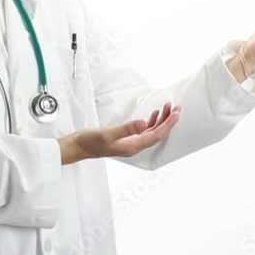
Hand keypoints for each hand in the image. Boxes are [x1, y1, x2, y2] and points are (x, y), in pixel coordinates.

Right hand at [57, 102, 181, 164]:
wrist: (77, 147)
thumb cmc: (89, 142)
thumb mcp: (107, 133)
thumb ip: (126, 129)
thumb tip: (144, 123)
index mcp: (132, 146)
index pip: (157, 135)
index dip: (169, 124)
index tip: (177, 113)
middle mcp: (134, 146)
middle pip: (158, 134)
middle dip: (169, 121)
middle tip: (177, 107)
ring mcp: (131, 143)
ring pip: (152, 132)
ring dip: (161, 120)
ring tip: (167, 107)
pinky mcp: (126, 140)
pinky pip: (144, 132)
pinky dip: (151, 122)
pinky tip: (153, 115)